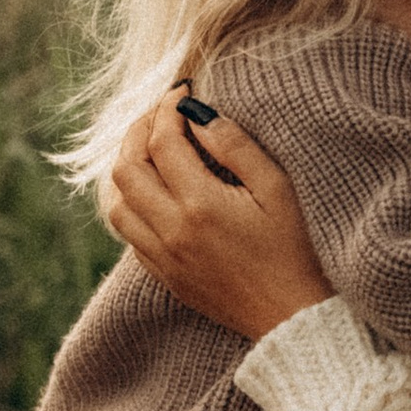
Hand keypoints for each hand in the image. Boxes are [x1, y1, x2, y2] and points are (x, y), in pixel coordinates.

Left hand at [104, 94, 332, 337]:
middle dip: (139, 130)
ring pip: (116, 202)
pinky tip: (151, 189)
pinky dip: (129, 202)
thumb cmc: (294, 250)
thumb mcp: (277, 188)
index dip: (168, 108)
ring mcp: (162, 256)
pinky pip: (127, 232)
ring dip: (127, 168)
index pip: (163, 141)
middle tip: (162, 114)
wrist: (291, 318)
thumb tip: (197, 115)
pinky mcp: (163, 275)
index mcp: (200, 204)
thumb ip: (235, 146)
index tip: (183, 92)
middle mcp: (171, 230)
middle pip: (126, 167)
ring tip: (150, 148)